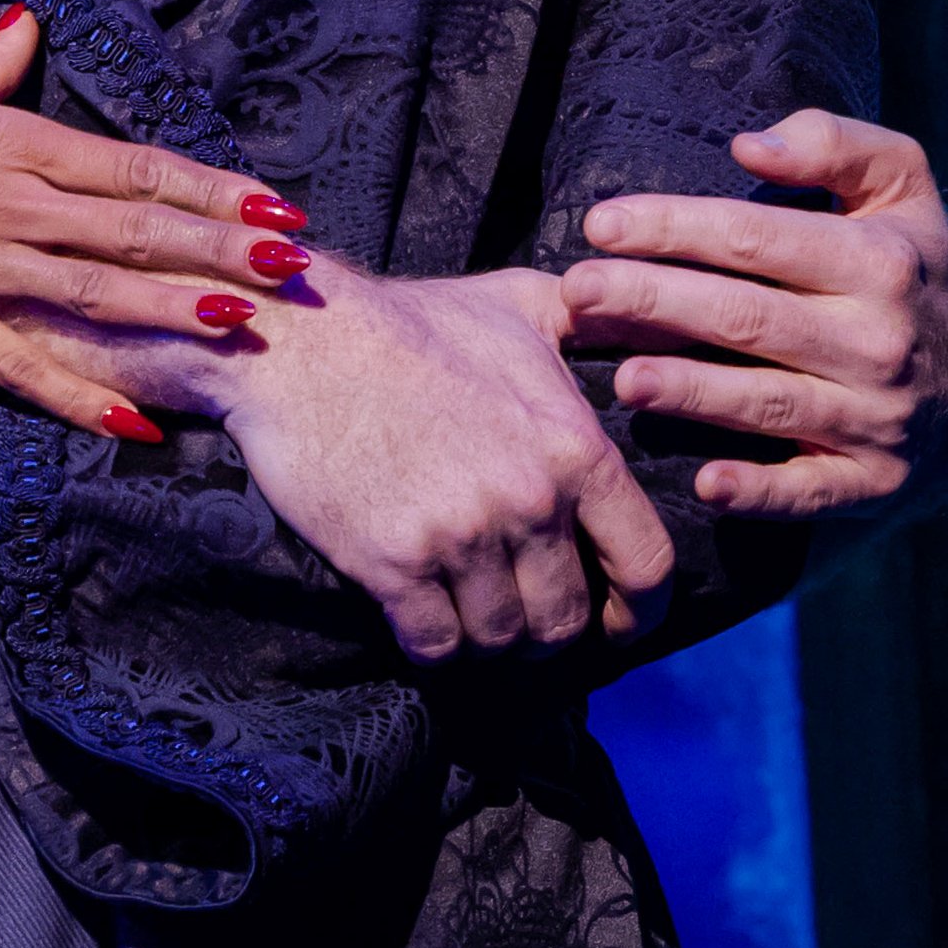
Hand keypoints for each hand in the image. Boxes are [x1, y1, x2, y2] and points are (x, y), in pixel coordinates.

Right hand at [0, 12, 307, 399]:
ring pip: (92, 296)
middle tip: (294, 269)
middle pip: (133, 232)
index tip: (274, 204)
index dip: (210, 189)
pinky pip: (22, 365)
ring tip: (239, 327)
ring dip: (169, 313)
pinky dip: (81, 396)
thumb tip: (29, 25)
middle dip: (220, 251)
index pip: (133, 169)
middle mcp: (3, 204)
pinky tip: (138, 420)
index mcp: (9, 139)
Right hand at [164, 262, 674, 657]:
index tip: (620, 625)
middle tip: (517, 613)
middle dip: (545, 627)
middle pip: (565, 618)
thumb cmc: (408, 321)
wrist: (299, 338)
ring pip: (500, 638)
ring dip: (485, 636)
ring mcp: (461, 535)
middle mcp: (530, 500)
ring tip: (465, 611)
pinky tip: (420, 619)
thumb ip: (592, 322)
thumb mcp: (519, 303)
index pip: (646, 565)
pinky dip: (433, 645)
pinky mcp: (393, 561)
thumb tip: (648, 323)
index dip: (640, 612)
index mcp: (574, 448)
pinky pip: (435, 644)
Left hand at [564, 109, 947, 520]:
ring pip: (770, 402)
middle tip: (577, 292)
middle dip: (655, 302)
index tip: (599, 223)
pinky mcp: (873, 482)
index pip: (757, 238)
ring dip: (693, 393)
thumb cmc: (916, 266)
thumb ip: (834, 145)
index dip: (674, 227)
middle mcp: (879, 340)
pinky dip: (762, 492)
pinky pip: (812, 491)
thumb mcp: (903, 186)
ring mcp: (878, 417)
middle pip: (747, 317)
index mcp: (878, 262)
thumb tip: (748, 145)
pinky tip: (708, 483)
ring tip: (622, 378)